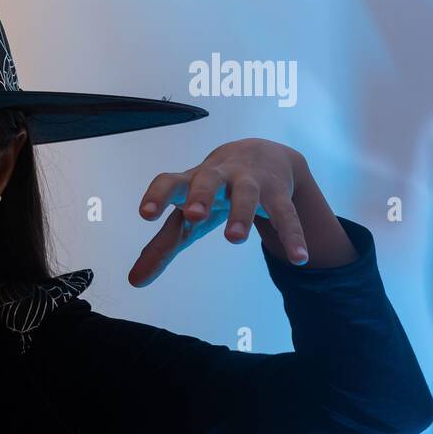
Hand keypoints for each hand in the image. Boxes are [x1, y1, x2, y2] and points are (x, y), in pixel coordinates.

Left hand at [128, 138, 311, 286]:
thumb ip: (161, 246)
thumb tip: (134, 281)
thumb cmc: (209, 191)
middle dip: (201, 194)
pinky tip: (298, 258)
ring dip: (241, 214)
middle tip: (194, 214)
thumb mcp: (185, 216)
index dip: (157, 195)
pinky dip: (292, 234)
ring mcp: (249, 181)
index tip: (146, 214)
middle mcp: (218, 176)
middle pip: (207, 180)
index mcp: (190, 181)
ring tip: (234, 239)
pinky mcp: (278, 192)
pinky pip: (286, 213)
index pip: (169, 181)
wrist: (259, 152)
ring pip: (246, 193)